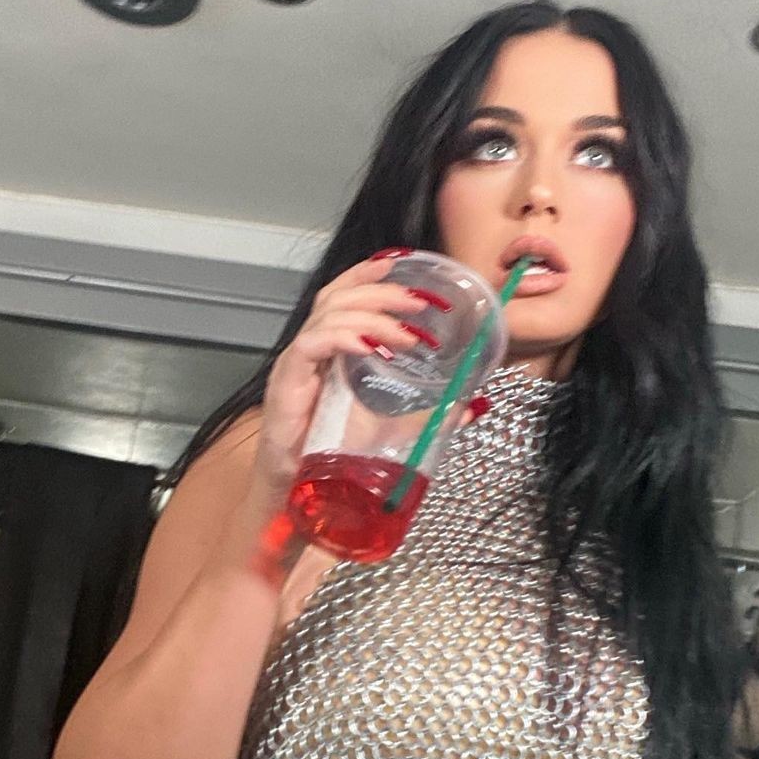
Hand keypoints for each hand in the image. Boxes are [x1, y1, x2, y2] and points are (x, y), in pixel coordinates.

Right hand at [252, 254, 428, 509]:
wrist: (293, 496)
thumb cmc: (330, 459)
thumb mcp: (390, 430)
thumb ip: (427, 415)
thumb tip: (472, 405)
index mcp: (330, 353)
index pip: (344, 297)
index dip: (370, 276)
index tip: (404, 263)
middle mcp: (310, 351)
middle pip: (338, 298)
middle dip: (382, 292)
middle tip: (422, 303)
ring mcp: (296, 365)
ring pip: (328, 315)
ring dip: (372, 317)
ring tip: (407, 335)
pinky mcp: (287, 383)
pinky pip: (311, 345)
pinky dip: (342, 338)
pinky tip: (367, 346)